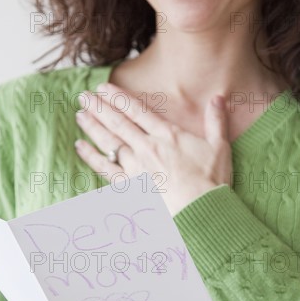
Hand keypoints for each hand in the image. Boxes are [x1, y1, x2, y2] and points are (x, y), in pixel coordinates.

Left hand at [75, 83, 232, 215]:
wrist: (200, 212)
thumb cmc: (211, 182)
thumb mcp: (219, 147)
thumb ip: (216, 121)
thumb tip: (218, 98)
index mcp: (167, 135)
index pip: (137, 111)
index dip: (119, 97)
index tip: (104, 88)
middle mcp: (147, 147)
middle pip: (118, 122)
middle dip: (99, 107)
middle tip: (83, 95)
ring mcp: (135, 167)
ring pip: (108, 141)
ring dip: (93, 126)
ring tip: (80, 114)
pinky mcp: (129, 186)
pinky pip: (105, 168)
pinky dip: (91, 156)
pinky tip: (80, 146)